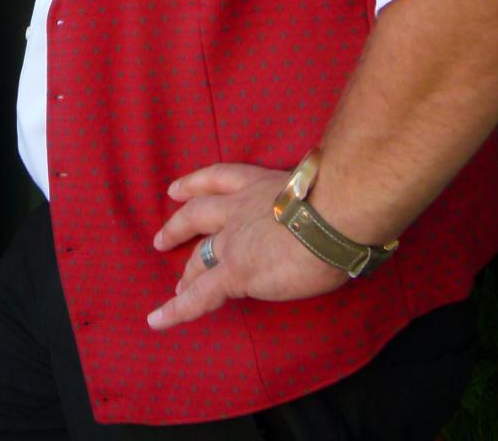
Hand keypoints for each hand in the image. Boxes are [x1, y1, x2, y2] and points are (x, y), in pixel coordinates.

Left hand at [147, 163, 346, 329]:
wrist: (332, 216)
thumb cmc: (338, 200)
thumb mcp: (315, 188)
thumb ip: (305, 200)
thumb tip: (320, 215)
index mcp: (259, 184)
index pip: (218, 178)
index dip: (194, 183)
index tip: (176, 189)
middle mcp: (239, 208)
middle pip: (198, 214)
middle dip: (178, 226)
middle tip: (161, 239)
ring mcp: (233, 241)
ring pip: (198, 256)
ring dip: (186, 272)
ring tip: (177, 286)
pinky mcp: (234, 273)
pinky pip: (199, 295)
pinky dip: (176, 309)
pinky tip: (158, 319)